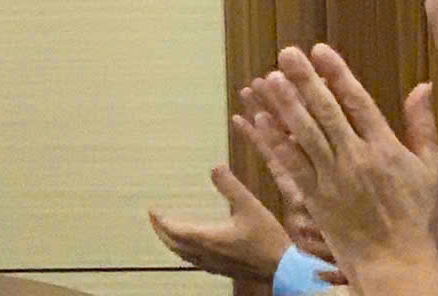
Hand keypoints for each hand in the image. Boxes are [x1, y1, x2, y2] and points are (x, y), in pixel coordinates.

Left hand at [148, 164, 296, 280]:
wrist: (285, 269)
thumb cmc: (267, 238)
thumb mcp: (250, 206)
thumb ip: (231, 186)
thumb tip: (214, 167)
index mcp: (208, 238)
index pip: (175, 231)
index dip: (161, 221)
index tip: (152, 210)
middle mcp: (207, 254)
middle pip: (175, 245)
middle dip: (162, 232)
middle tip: (154, 220)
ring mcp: (215, 265)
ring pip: (185, 255)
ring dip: (173, 243)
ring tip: (168, 233)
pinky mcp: (225, 270)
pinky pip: (197, 262)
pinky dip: (187, 253)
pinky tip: (193, 249)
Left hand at [255, 46, 437, 280]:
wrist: (397, 265)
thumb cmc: (419, 219)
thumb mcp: (433, 174)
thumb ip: (426, 129)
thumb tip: (425, 87)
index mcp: (387, 150)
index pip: (359, 103)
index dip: (338, 74)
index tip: (320, 50)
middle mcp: (358, 160)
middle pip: (327, 112)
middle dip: (305, 80)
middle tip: (287, 53)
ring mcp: (335, 179)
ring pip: (305, 134)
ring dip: (285, 105)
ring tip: (268, 78)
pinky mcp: (316, 198)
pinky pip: (292, 165)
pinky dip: (277, 142)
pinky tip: (261, 121)